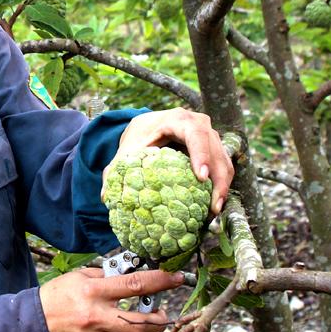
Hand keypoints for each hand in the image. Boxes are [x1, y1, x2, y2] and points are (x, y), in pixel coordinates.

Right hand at [38, 267, 182, 331]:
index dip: (161, 281)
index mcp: (93, 292)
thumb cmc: (57, 297)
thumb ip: (107, 275)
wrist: (32, 325)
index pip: (135, 285)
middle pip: (141, 322)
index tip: (177, 278)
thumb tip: (133, 274)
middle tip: (161, 314)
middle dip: (160, 318)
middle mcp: (96, 317)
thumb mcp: (79, 276)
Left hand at [104, 108, 234, 213]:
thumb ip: (115, 171)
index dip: (201, 154)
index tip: (201, 178)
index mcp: (177, 119)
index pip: (195, 133)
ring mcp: (210, 136)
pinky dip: (221, 187)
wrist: (148, 128)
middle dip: (218, 179)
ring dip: (223, 187)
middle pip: (216, 150)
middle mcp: (199, 124)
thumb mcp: (127, 152)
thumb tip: (105, 196)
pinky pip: (224, 168)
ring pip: (224, 161)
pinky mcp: (215, 150)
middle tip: (212, 207)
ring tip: (213, 212)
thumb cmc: (139, 138)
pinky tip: (214, 207)